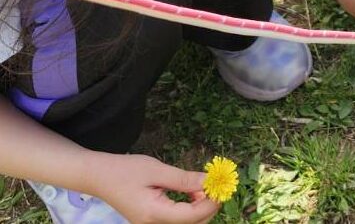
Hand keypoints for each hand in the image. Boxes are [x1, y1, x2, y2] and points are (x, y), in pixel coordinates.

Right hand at [88, 152, 218, 223]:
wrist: (99, 176)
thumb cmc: (125, 170)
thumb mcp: (157, 170)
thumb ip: (183, 179)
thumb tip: (208, 181)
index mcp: (154, 214)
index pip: (191, 216)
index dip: (211, 203)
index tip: (221, 186)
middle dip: (208, 207)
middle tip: (216, 185)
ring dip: (200, 209)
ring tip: (204, 187)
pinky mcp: (151, 221)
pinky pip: (176, 220)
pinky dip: (189, 209)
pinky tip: (192, 193)